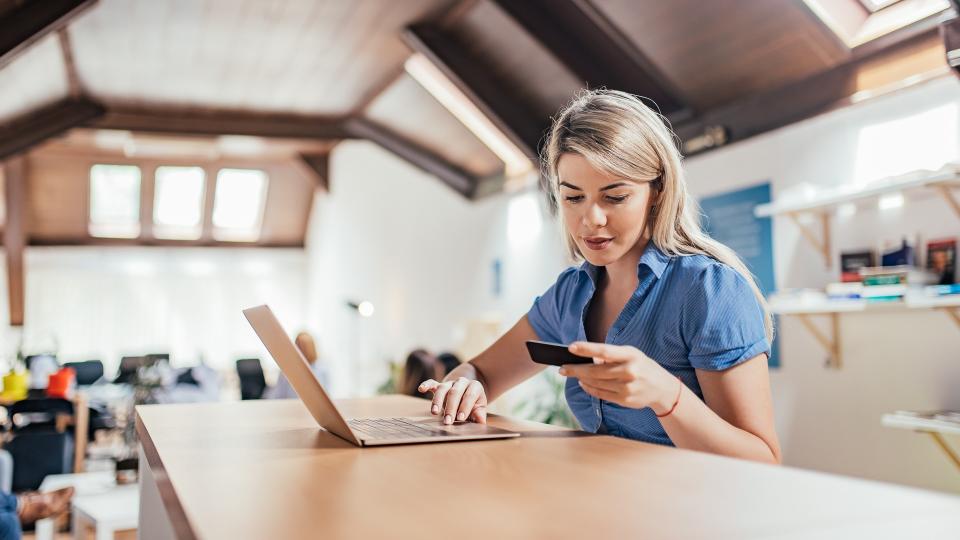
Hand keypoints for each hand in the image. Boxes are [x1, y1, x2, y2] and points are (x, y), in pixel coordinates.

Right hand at [418, 377, 487, 424]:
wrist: (467, 393)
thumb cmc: (474, 404)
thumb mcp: (479, 408)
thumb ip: (479, 414)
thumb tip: (481, 422)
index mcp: (474, 386)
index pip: (470, 395)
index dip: (465, 406)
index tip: (461, 418)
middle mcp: (462, 382)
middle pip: (455, 392)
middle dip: (451, 407)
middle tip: (448, 421)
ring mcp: (450, 383)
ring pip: (442, 388)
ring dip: (438, 401)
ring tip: (435, 412)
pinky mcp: (439, 385)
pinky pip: (432, 383)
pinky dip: (426, 385)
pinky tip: (421, 389)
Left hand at [558, 342, 678, 413]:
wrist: (662, 388)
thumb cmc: (642, 366)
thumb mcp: (631, 354)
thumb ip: (611, 355)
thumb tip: (588, 358)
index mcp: (631, 355)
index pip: (605, 351)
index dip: (586, 349)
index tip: (571, 347)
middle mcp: (629, 371)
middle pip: (596, 371)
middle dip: (576, 369)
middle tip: (562, 368)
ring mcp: (627, 387)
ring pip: (596, 383)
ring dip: (581, 379)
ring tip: (572, 374)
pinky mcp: (624, 399)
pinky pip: (600, 394)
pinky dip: (589, 388)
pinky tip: (583, 383)